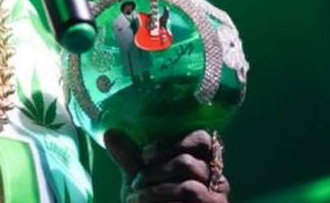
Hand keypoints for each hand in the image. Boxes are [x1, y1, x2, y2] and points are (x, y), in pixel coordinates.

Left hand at [104, 129, 229, 202]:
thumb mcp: (139, 180)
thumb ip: (129, 158)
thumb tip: (110, 133)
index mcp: (204, 163)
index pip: (200, 138)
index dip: (170, 143)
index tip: (145, 155)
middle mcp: (218, 181)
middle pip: (188, 163)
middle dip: (155, 171)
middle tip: (137, 182)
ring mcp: (218, 201)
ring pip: (189, 187)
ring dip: (155, 192)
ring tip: (135, 199)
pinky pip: (190, 201)